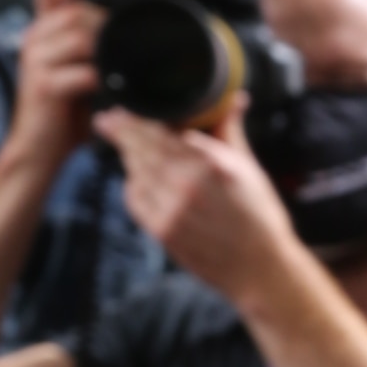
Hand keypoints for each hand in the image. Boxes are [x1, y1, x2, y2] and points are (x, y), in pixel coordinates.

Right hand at [9, 0, 107, 185]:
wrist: (37, 151)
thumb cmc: (65, 113)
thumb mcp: (80, 72)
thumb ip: (96, 48)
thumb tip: (136, 35)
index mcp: (42, 32)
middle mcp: (34, 40)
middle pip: (76, 12)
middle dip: (107, 27)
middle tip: (125, 50)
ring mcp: (36, 62)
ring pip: (80, 37)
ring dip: (108, 52)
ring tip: (119, 72)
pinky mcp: (43, 86)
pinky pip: (84, 72)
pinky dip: (104, 80)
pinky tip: (113, 91)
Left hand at [100, 102, 303, 306]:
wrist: (260, 267)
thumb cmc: (259, 215)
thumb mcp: (248, 167)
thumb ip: (229, 131)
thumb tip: (234, 98)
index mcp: (211, 163)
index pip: (161, 132)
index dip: (136, 120)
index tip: (122, 111)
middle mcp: (187, 184)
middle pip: (141, 149)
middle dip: (120, 132)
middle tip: (106, 120)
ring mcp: (171, 209)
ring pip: (135, 172)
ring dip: (127, 157)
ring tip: (124, 146)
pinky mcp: (162, 231)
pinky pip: (135, 199)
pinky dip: (133, 185)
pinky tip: (136, 178)